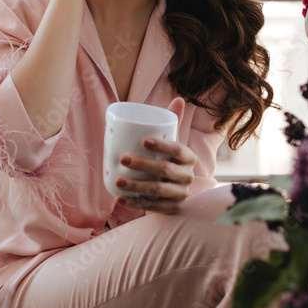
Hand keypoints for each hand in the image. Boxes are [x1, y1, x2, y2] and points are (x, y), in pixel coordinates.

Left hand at [116, 98, 195, 214]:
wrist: (173, 193)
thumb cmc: (168, 161)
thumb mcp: (171, 144)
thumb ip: (172, 122)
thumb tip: (179, 98)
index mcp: (189, 158)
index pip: (178, 150)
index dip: (162, 145)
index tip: (143, 141)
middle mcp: (187, 177)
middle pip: (166, 170)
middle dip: (143, 165)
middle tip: (123, 159)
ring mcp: (180, 195)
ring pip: (157, 191)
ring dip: (136, 186)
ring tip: (118, 180)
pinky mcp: (171, 209)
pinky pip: (152, 207)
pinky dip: (134, 204)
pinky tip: (120, 198)